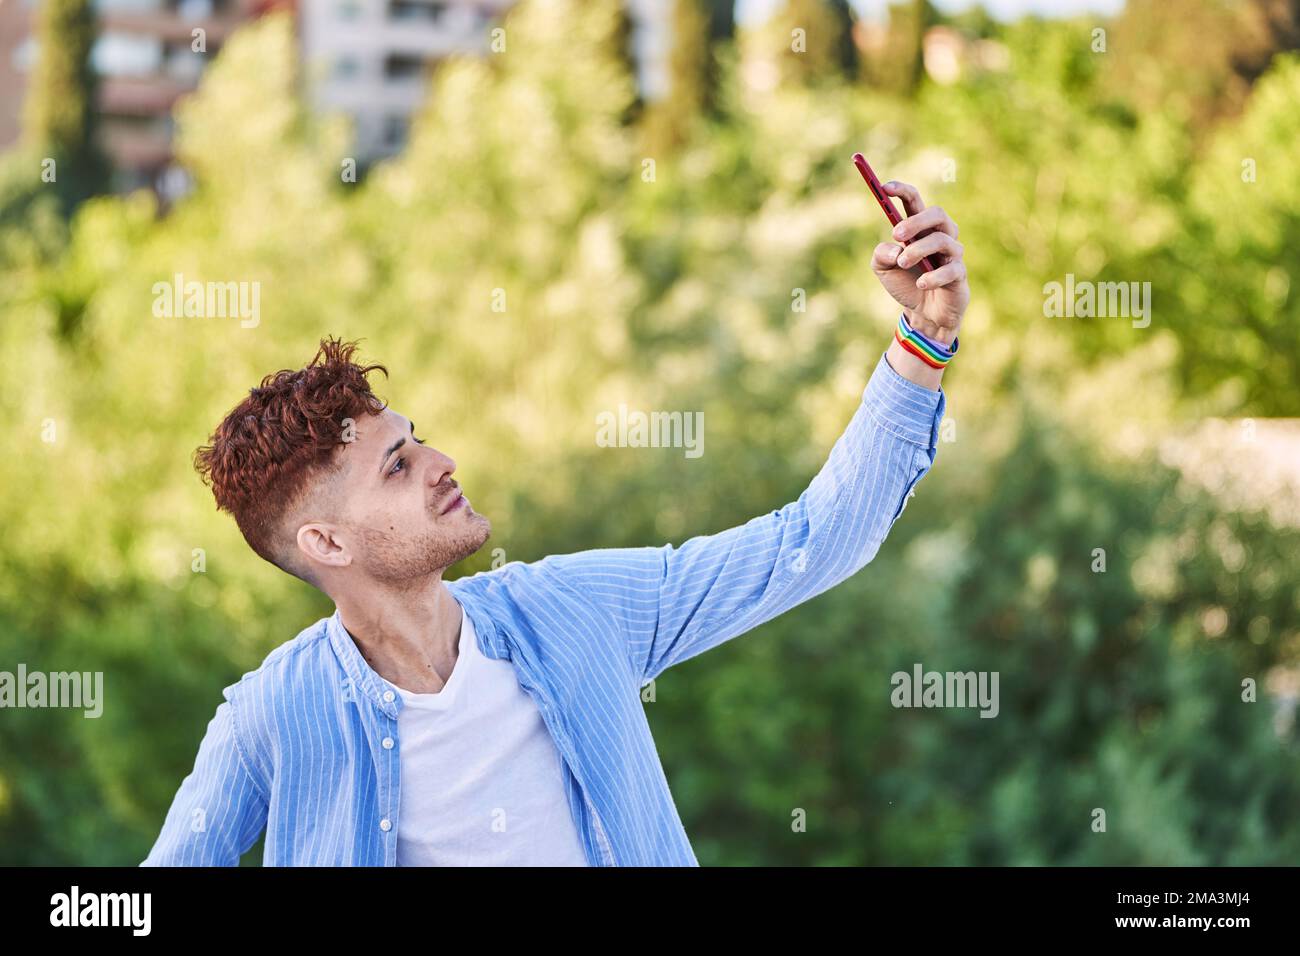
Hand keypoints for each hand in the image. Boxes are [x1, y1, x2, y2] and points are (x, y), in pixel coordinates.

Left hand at [869, 181, 968, 344]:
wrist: (923, 315)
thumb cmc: (905, 284)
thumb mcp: (883, 269)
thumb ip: (881, 254)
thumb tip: (895, 248)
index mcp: (919, 229)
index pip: (914, 202)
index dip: (902, 191)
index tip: (884, 187)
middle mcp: (939, 236)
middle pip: (937, 214)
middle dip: (916, 221)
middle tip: (896, 234)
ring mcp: (952, 254)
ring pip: (942, 240)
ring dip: (918, 250)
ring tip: (903, 264)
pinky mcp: (959, 274)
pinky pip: (951, 269)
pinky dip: (932, 276)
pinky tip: (920, 284)